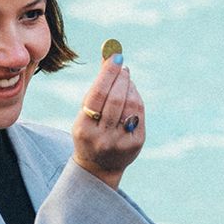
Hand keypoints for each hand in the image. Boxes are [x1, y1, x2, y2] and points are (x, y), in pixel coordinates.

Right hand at [72, 55, 144, 188]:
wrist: (98, 166)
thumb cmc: (90, 131)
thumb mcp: (84, 114)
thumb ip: (96, 88)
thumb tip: (107, 56)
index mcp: (84, 129)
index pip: (97, 96)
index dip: (107, 74)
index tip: (115, 57)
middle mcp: (102, 137)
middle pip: (116, 100)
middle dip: (121, 78)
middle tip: (121, 66)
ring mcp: (121, 142)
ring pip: (131, 105)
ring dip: (130, 87)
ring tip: (125, 79)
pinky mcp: (137, 143)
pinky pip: (139, 113)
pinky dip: (136, 98)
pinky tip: (131, 93)